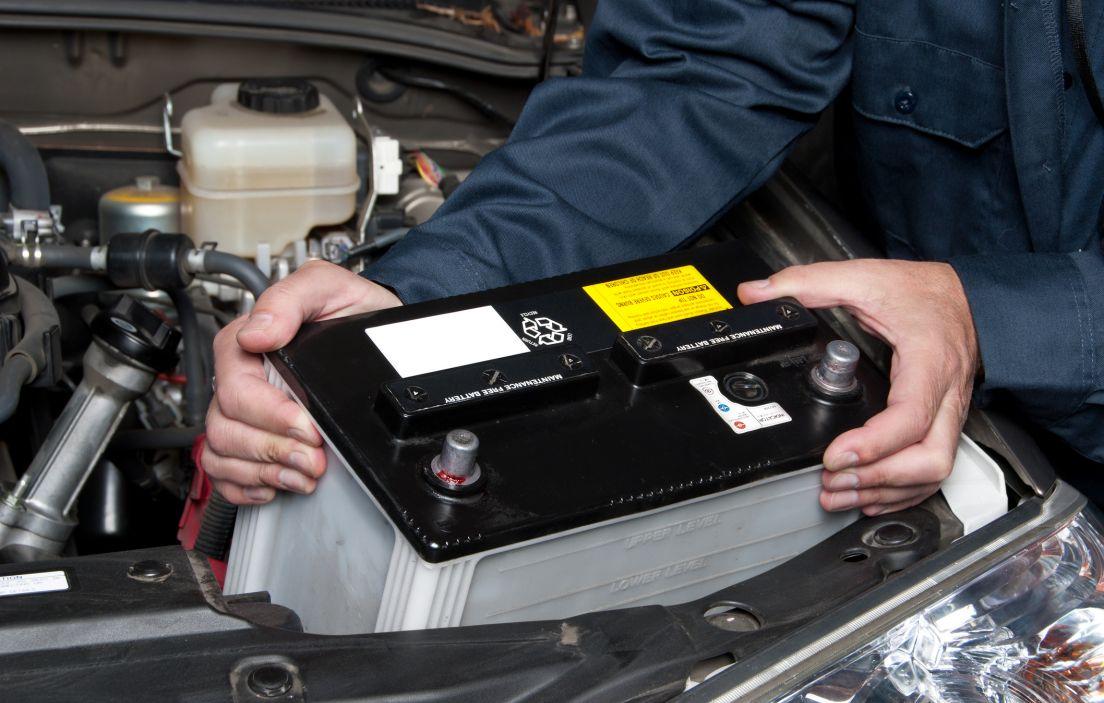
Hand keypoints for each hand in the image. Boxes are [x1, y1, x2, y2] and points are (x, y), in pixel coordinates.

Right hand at [203, 261, 401, 504]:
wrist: (376, 329)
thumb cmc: (351, 308)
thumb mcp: (328, 286)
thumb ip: (290, 298)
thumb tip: (258, 332)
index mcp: (245, 343)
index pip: (235, 390)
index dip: (271, 416)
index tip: (307, 427)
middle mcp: (240, 379)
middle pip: (226, 428)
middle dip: (272, 450)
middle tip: (313, 458)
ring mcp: (244, 411)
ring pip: (221, 453)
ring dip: (264, 471)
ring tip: (303, 473)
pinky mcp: (254, 435)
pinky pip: (225, 472)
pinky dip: (246, 485)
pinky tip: (276, 483)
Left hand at [737, 259, 977, 515]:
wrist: (967, 295)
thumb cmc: (924, 292)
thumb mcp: (864, 277)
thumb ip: (808, 283)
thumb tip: (756, 294)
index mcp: (929, 362)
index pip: (910, 417)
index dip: (873, 444)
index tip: (834, 455)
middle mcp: (946, 395)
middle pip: (929, 459)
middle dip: (878, 479)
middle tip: (832, 481)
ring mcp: (950, 413)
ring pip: (933, 471)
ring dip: (885, 491)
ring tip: (839, 493)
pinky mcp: (946, 424)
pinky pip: (933, 469)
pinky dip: (902, 490)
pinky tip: (869, 495)